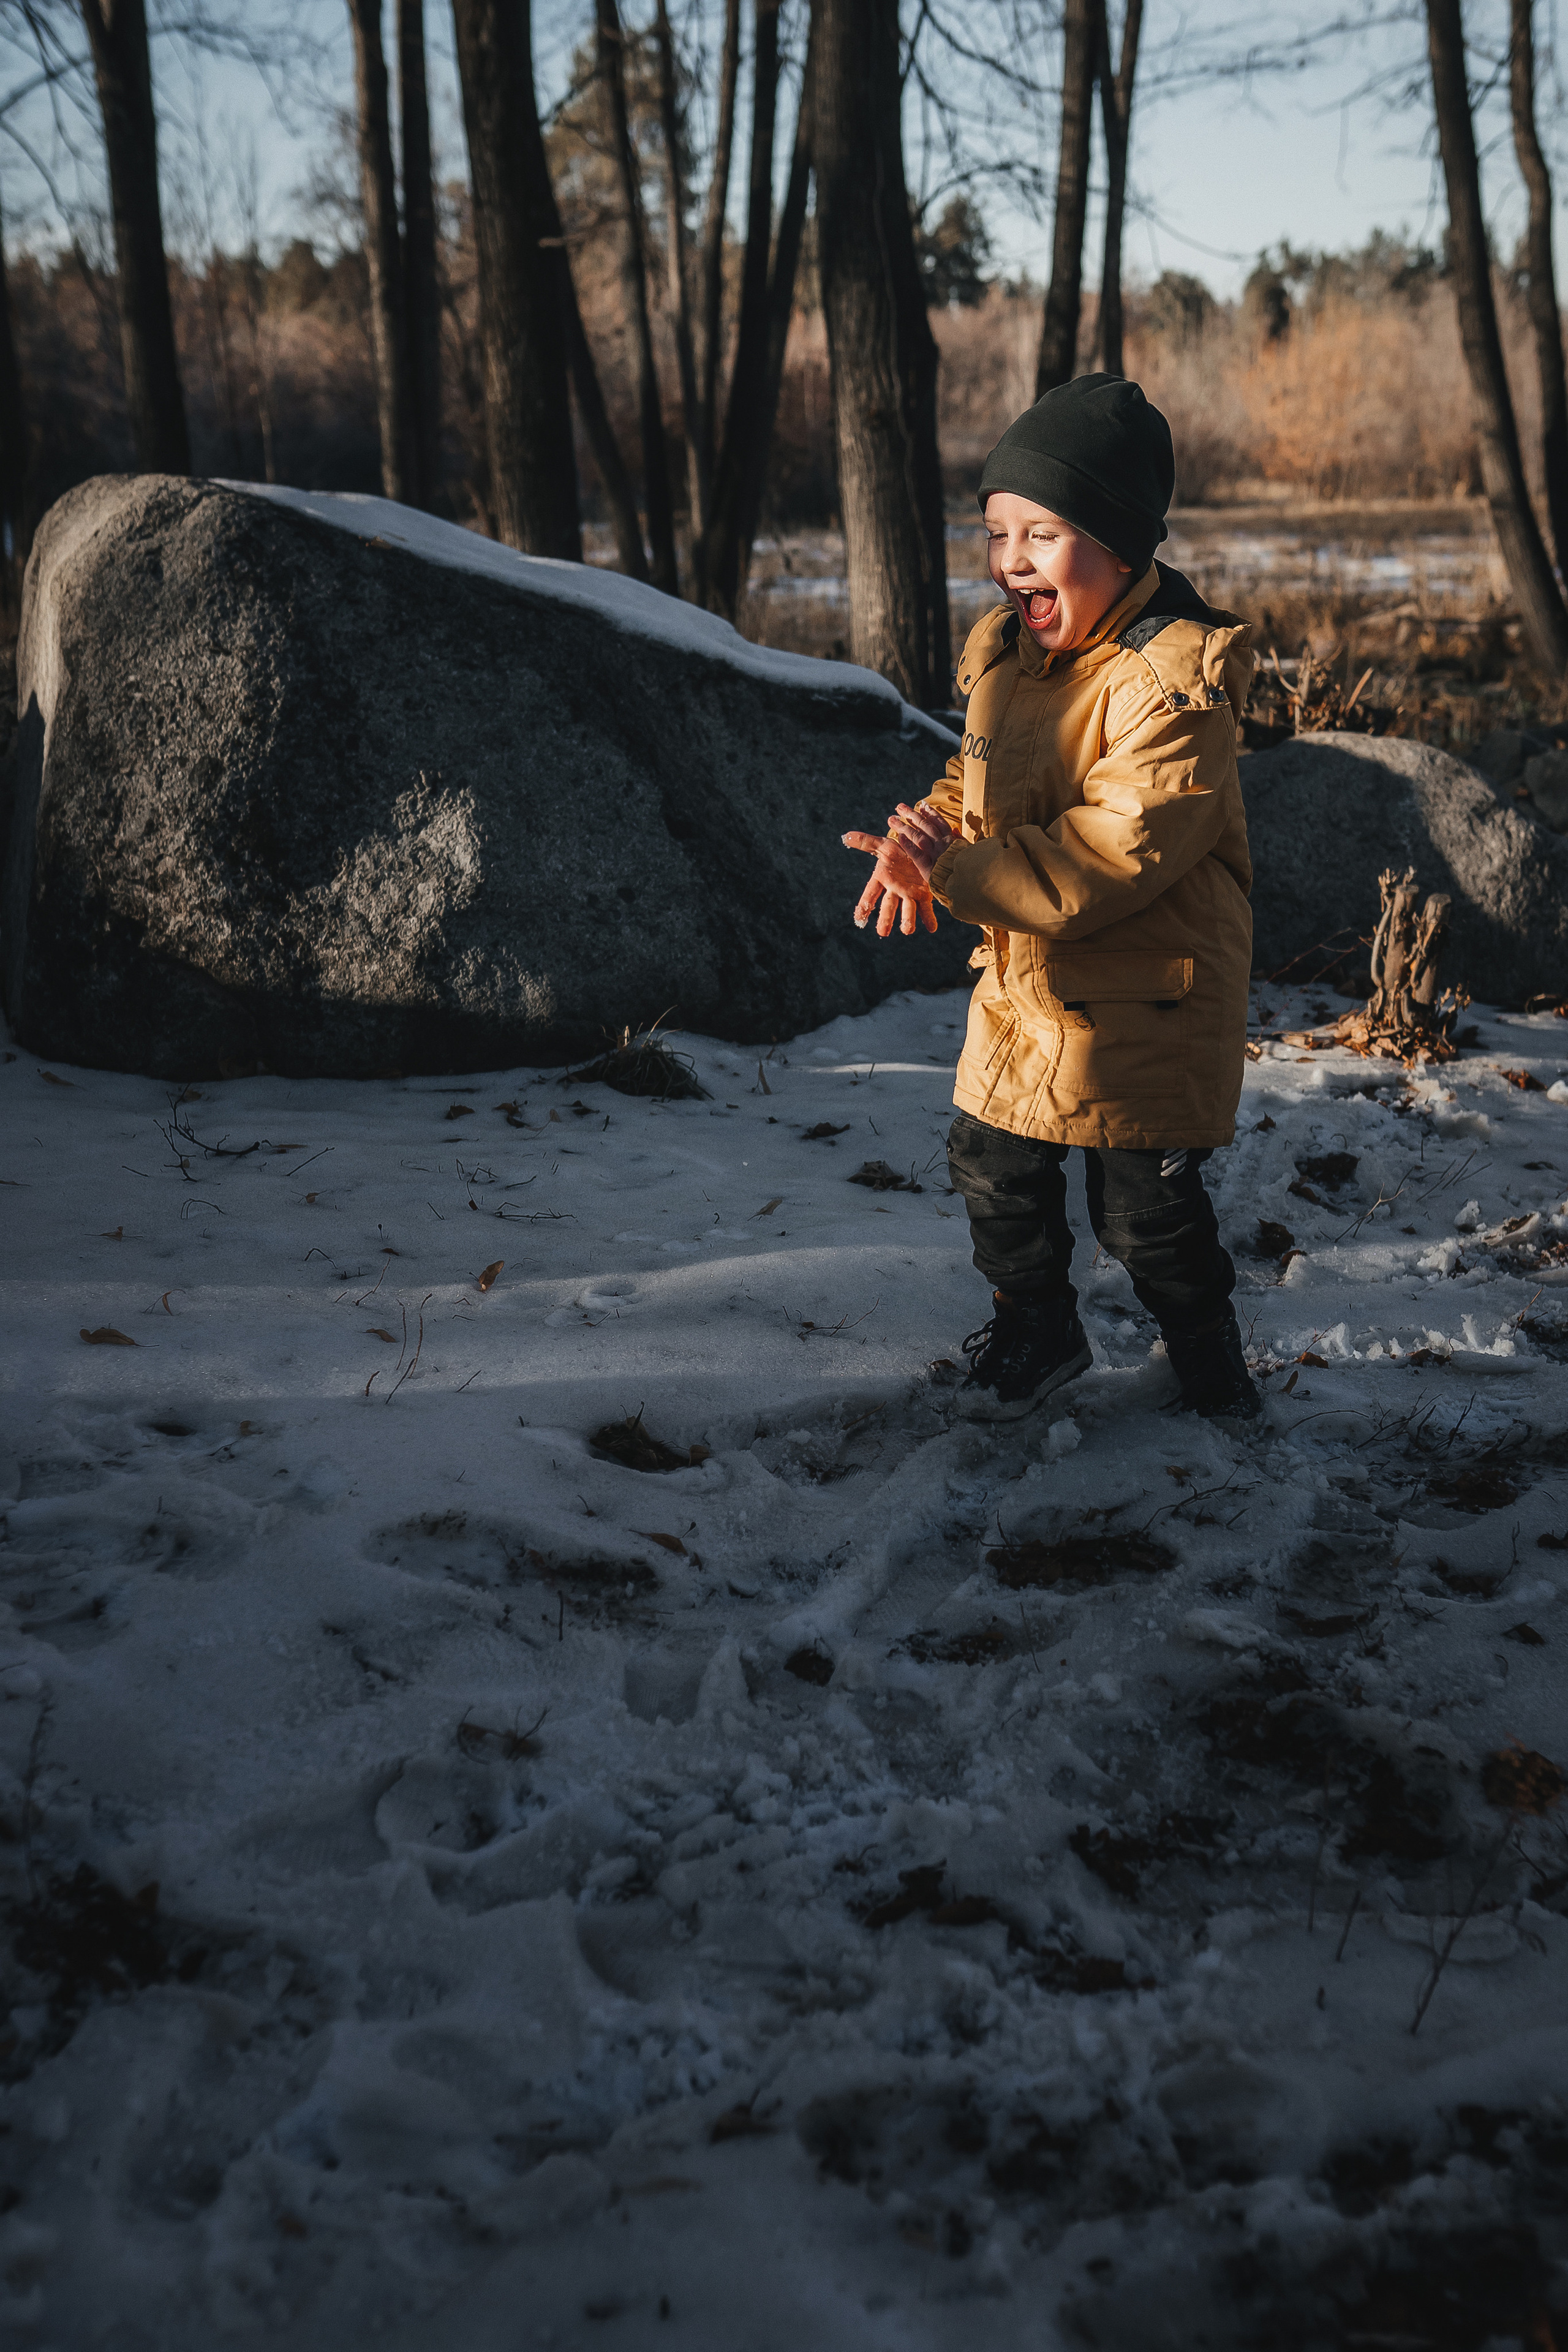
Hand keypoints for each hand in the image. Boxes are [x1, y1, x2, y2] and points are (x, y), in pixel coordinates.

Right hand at [842, 804, 956, 938]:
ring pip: (907, 910)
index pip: (871, 894)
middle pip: (888, 906)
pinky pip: (926, 908)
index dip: (864, 906)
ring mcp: (910, 894)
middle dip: (885, 919)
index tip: (858, 919)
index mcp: (883, 879)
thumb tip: (845, 835)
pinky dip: (929, 919)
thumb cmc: (899, 850)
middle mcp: (895, 890)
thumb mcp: (883, 845)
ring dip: (907, 921)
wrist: (920, 850)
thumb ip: (866, 842)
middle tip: (883, 932)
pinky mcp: (924, 895)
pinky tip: (932, 928)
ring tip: (907, 930)